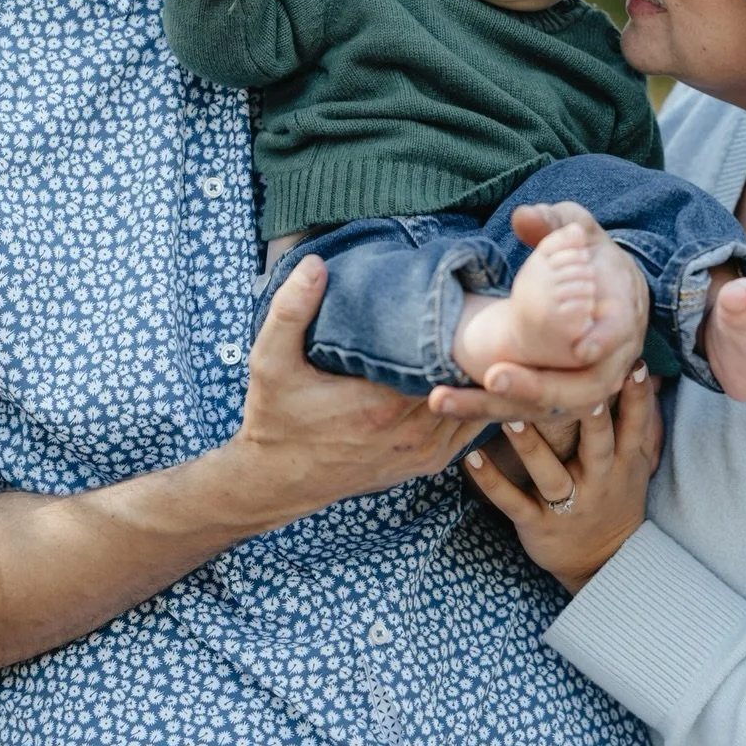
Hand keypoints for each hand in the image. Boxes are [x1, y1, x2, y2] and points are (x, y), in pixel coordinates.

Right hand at [227, 257, 485, 523]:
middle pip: (464, 380)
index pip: (441, 358)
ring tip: (473, 336)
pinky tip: (467, 374)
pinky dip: (472, 402)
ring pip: (472, 405)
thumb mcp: (269, 362)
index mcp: (380, 405)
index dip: (453, 326)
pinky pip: (469, 428)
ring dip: (475, 374)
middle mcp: (411, 432)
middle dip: (470, 346)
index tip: (453, 298)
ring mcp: (424, 452)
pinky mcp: (428, 463)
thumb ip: (290, 312)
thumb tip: (315, 264)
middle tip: (471, 308)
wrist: (277, 481)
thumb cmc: (275, 419)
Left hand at [429, 205, 646, 422]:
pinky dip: (486, 409)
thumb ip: (555, 222)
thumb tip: (523, 217)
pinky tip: (447, 403)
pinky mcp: (558, 398)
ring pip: (549, 409)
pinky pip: (525, 412)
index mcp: (622, 315)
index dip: (602, 342)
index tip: (580, 350)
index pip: (618, 333)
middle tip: (493, 377)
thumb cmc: (592, 257)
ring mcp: (586, 385)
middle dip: (537, 388)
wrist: (607, 290)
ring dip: (497, 406)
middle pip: (582, 389)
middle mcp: (611, 360)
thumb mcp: (579, 231)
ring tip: (446, 399)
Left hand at [461, 363, 661, 592]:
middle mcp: (599, 481)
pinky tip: (470, 455)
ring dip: (529, 444)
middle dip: (589, 417)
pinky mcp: (538, 524)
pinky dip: (490, 479)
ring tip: (508, 414)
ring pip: (549, 472)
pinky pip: (512, 501)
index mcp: (624, 462)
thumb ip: (636, 419)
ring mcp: (568, 504)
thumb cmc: (616, 496)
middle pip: (597, 444)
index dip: (636, 396)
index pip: (635, 425)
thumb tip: (641, 367)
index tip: (631, 362)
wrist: (603, 562)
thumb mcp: (635, 462)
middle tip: (571, 384)